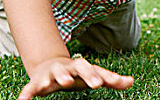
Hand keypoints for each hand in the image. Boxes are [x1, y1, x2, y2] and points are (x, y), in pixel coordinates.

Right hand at [18, 57, 133, 98]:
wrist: (51, 65)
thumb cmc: (78, 75)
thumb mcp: (93, 76)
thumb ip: (111, 80)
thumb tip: (131, 81)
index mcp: (83, 67)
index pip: (94, 69)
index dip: (100, 75)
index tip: (108, 82)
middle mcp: (69, 68)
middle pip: (79, 67)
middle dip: (86, 74)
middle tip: (94, 84)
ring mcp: (53, 73)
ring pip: (56, 73)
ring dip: (58, 77)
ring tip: (58, 83)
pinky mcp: (37, 81)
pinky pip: (31, 87)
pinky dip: (27, 93)